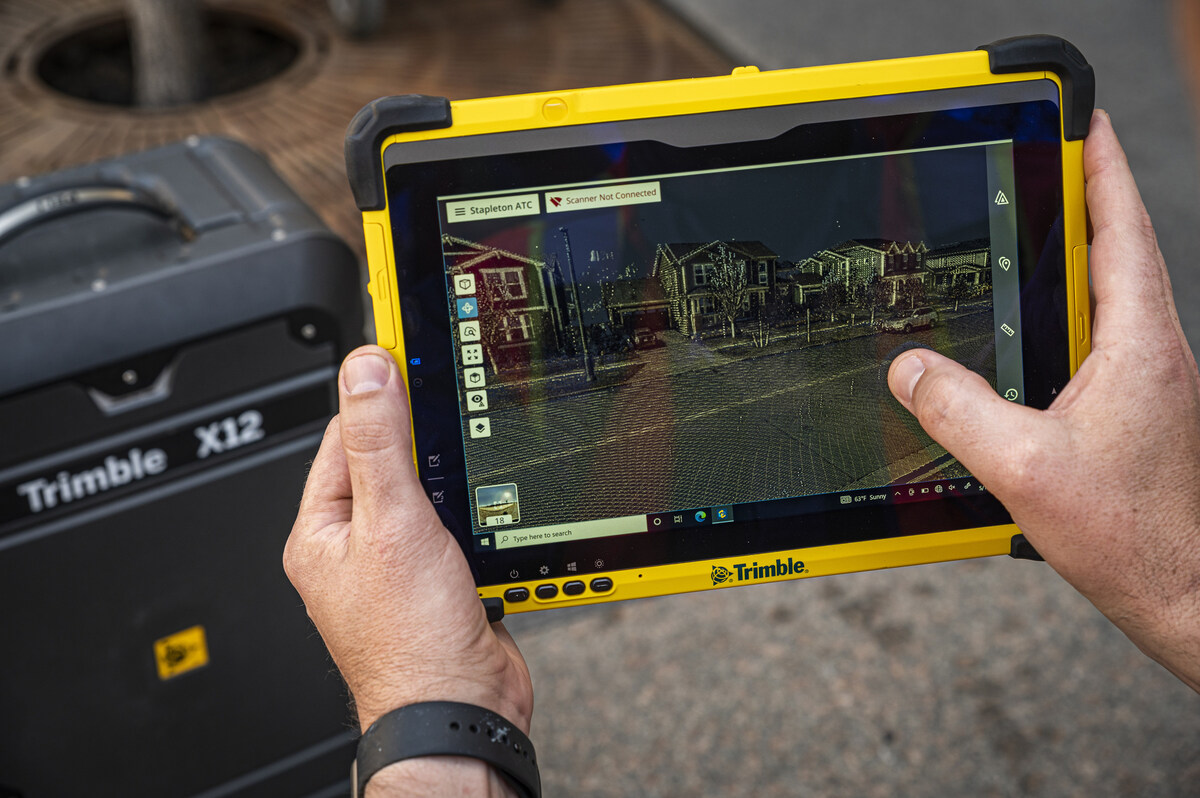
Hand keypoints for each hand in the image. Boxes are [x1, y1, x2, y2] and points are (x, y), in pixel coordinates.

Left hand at [284, 346, 532, 794]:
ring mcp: (401, 564)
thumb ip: (380, 441)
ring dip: (456, 475)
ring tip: (475, 452)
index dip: (377, 391)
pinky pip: (460, 525)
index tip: (403, 346)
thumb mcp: (392, 522)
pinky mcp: (443, 578)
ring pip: (430, 492)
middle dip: (424, 435)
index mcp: (323, 530)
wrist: (461, 709)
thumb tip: (367, 370)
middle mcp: (356, 546)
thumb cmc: (410, 644)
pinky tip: (495, 503)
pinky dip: (480, 510)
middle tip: (452, 398)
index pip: (345, 434)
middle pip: (390, 459)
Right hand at [888, 110, 1199, 691]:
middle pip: (1112, 254)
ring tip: (1014, 247)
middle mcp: (1151, 354)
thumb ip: (958, 410)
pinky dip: (1059, 322)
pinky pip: (1092, 344)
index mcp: (1139, 346)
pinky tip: (1020, 344)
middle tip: (1031, 174)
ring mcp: (1146, 383)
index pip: (1121, 230)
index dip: (1101, 170)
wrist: (1185, 593)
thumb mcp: (1024, 467)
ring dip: (1064, 267)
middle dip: (1074, 205)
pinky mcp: (1134, 411)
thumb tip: (909, 369)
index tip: (1082, 125)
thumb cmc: (1134, 537)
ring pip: (1101, 301)